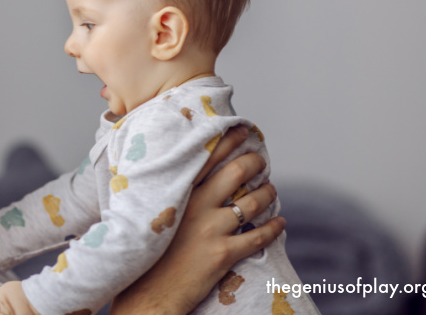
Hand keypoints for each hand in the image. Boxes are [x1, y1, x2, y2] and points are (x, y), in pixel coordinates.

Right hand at [110, 125, 285, 313]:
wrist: (147, 293)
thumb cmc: (145, 254)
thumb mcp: (150, 215)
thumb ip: (168, 194)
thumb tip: (182, 178)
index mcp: (177, 193)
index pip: (207, 157)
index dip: (228, 141)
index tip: (242, 131)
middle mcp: (196, 206)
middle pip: (236, 173)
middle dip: (254, 164)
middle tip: (261, 163)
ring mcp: (211, 230)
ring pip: (252, 202)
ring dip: (268, 193)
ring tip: (271, 191)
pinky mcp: (223, 254)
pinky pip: (258, 236)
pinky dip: (274, 228)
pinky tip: (280, 223)